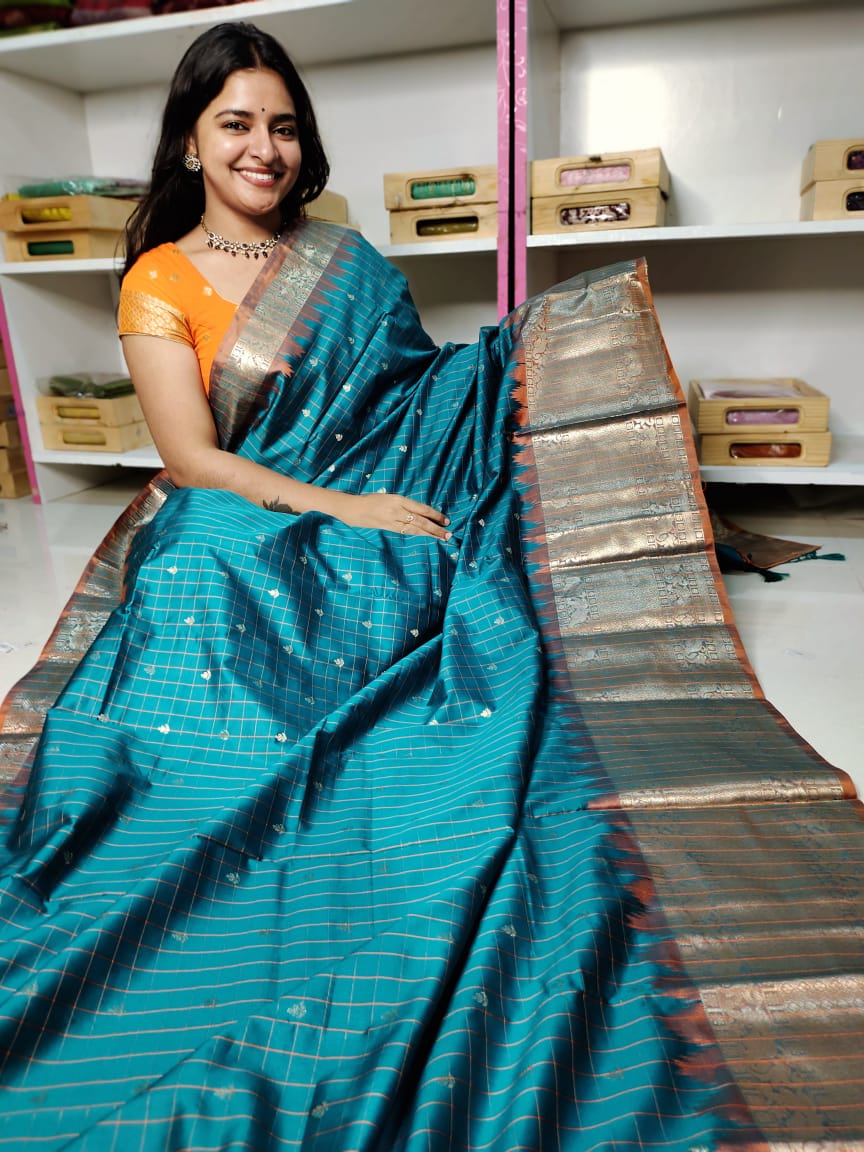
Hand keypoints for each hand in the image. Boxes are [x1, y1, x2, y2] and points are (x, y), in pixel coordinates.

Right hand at [331, 492, 450, 540]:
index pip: (421, 508)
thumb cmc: (371, 500)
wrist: (352, 508)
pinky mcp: (387, 527)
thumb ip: (403, 505)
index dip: (434, 515)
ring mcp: (391, 520)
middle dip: (436, 528)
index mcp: (398, 499)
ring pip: (414, 528)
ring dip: (429, 533)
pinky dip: (417, 534)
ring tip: (441, 537)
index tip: (446, 520)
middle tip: (448, 534)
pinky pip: (405, 531)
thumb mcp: (389, 498)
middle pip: (420, 520)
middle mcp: (396, 509)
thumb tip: (420, 513)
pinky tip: (426, 536)